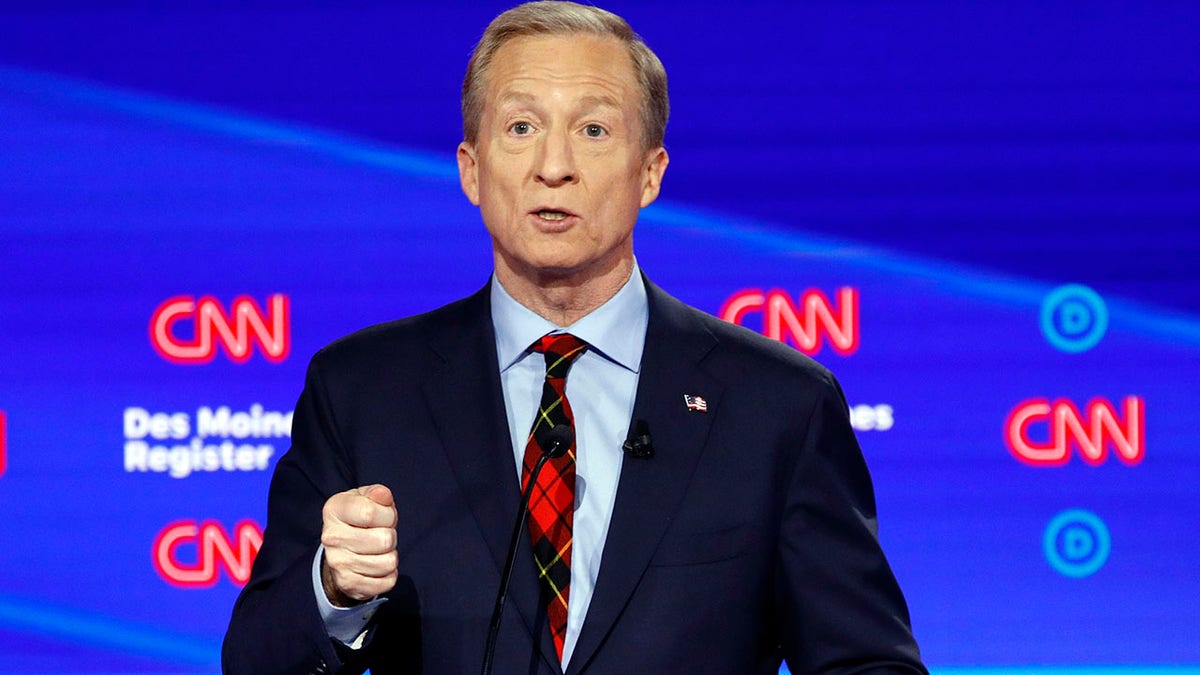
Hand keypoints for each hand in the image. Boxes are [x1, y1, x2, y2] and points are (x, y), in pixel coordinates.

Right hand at [320, 484, 398, 606]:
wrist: (342, 550)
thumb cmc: (360, 518)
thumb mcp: (367, 499)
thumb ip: (378, 494)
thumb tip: (383, 496)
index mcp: (334, 510)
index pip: (371, 513)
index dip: (387, 515)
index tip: (383, 516)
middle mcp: (331, 537)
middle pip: (384, 540)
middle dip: (391, 535)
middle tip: (380, 534)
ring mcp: (338, 563)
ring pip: (389, 562)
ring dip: (390, 555)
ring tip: (377, 550)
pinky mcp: (349, 584)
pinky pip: (387, 582)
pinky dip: (388, 574)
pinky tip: (376, 565)